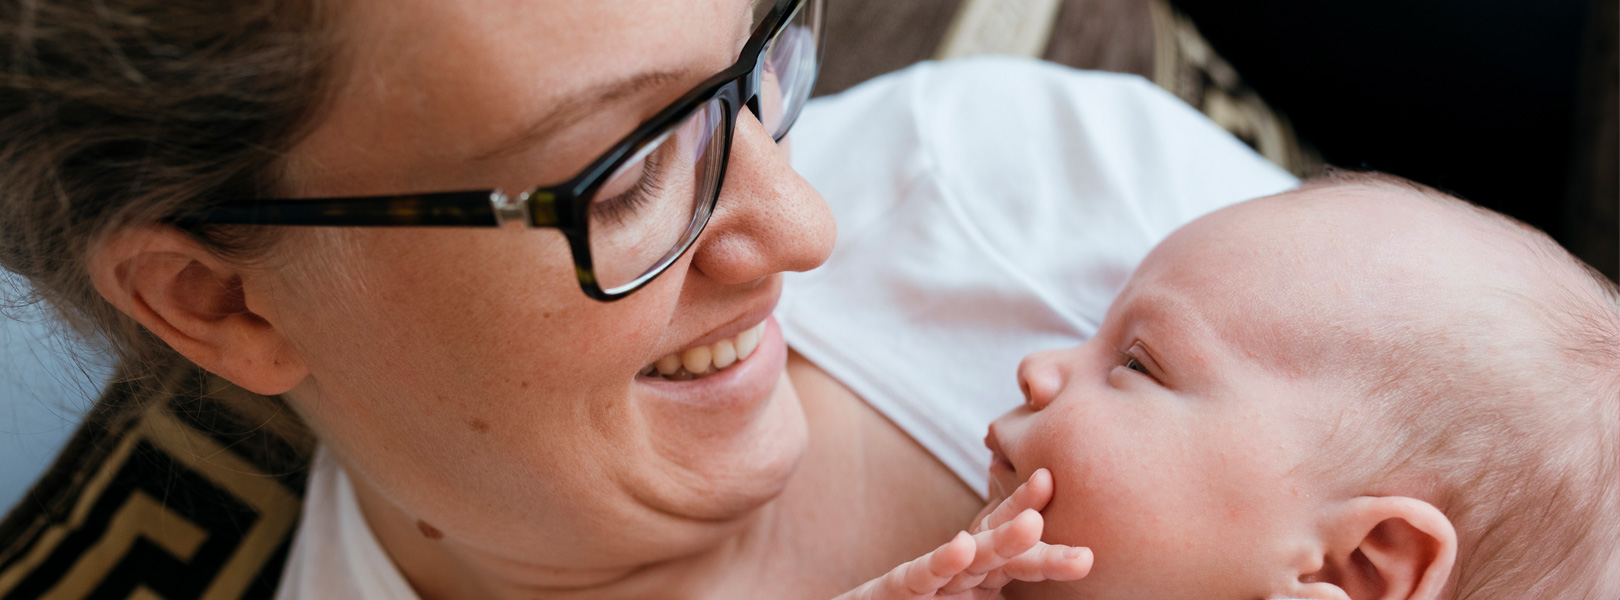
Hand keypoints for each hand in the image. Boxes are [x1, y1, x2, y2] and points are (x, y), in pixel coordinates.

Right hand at [834, 470, 1090, 599]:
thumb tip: (1063, 597)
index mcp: (979, 580)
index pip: (1014, 554)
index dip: (1038, 531)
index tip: (1072, 523)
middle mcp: (957, 574)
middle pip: (1000, 549)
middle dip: (1035, 533)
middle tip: (1079, 541)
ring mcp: (928, 582)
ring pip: (969, 559)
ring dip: (999, 540)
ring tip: (1032, 524)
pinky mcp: (895, 590)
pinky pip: (921, 577)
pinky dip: (941, 563)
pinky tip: (962, 547)